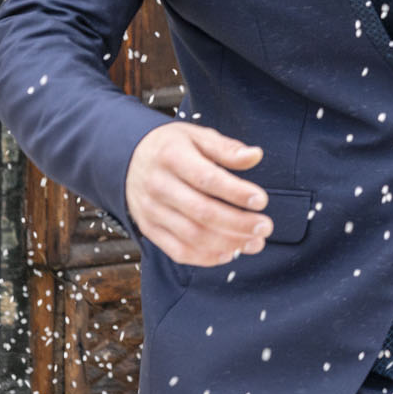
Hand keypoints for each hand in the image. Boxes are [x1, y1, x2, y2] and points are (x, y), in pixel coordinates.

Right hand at [125, 122, 271, 265]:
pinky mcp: (149, 229)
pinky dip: (206, 257)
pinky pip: (177, 251)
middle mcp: (158, 186)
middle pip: (201, 212)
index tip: (261, 201)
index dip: (236, 192)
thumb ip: (226, 148)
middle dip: (238, 224)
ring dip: (228, 243)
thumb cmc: (171, 147)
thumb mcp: (196, 136)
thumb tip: (255, 155)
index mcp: (171, 157)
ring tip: (255, 242)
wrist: (127, 159)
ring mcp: (151, 211)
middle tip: (265, 227)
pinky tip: (230, 253)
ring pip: (192, 236)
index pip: (207, 179)